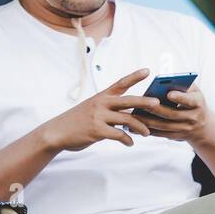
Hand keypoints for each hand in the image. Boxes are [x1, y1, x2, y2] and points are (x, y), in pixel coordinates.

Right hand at [40, 68, 156, 150]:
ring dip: (140, 128)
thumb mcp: (93, 109)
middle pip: (128, 100)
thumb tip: (132, 114)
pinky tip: (130, 143)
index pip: (120, 83)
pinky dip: (127, 140)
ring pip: (127, 120)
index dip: (134, 76)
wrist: (56, 132)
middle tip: (158, 104)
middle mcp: (101, 103)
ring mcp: (99, 116)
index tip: (148, 70)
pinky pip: (119, 135)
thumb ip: (110, 110)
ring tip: (147, 133)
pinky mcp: (97, 130)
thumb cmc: (78, 121)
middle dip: (144, 102)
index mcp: (101, 96)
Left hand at [133, 84, 209, 142]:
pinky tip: (136, 126)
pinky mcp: (177, 137)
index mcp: (198, 103)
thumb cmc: (194, 102)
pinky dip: (148, 130)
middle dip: (157, 109)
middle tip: (142, 104)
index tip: (169, 93)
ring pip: (164, 126)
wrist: (203, 126)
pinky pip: (161, 134)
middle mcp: (193, 118)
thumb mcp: (194, 91)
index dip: (179, 98)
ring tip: (134, 115)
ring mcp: (185, 129)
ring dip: (148, 121)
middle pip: (173, 114)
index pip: (189, 101)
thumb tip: (167, 78)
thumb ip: (183, 84)